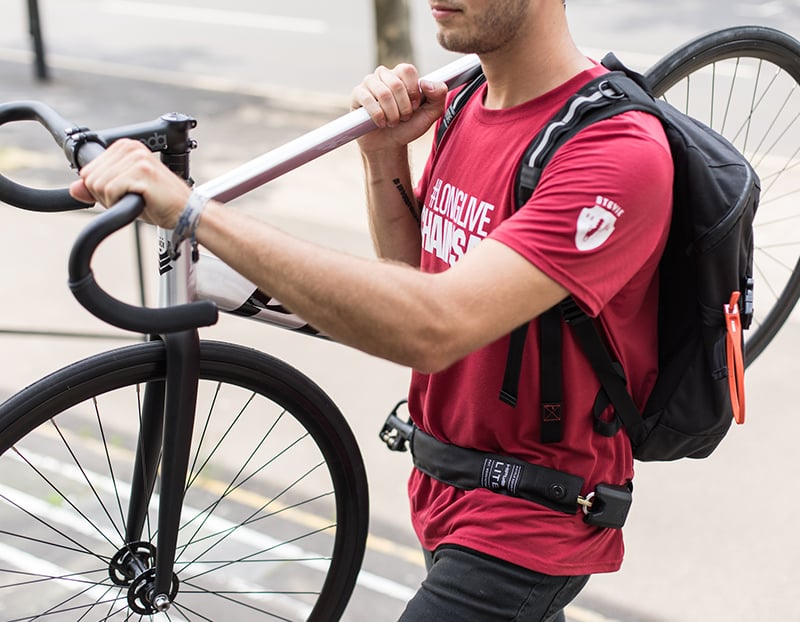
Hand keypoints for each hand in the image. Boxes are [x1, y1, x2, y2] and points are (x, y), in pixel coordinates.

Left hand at [68, 139, 191, 228]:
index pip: (88, 170)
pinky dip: (122, 202)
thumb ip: (97, 189)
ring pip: (99, 186)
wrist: (185, 212)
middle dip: (106, 196)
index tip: (123, 193)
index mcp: (125, 148)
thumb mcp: (122, 193)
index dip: (101, 190)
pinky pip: (111, 191)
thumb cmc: (158, 202)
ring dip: (115, 200)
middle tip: (131, 198)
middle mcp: (131, 148)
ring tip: (137, 200)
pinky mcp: (141, 171)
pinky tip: (141, 201)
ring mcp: (137, 158)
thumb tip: (75, 189)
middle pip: (91, 178)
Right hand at [351, 63, 447, 153]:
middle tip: (404, 118)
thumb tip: (426, 83)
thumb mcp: (430, 114)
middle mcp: (385, 74)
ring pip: (383, 93)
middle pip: (396, 84)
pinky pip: (367, 99)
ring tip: (392, 122)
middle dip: (403, 107)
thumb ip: (438, 96)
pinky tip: (381, 123)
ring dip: (392, 114)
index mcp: (402, 74)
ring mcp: (369, 83)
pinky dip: (378, 115)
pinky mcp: (357, 94)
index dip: (413, 92)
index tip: (415, 107)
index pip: (408, 70)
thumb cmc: (408, 126)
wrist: (389, 144)